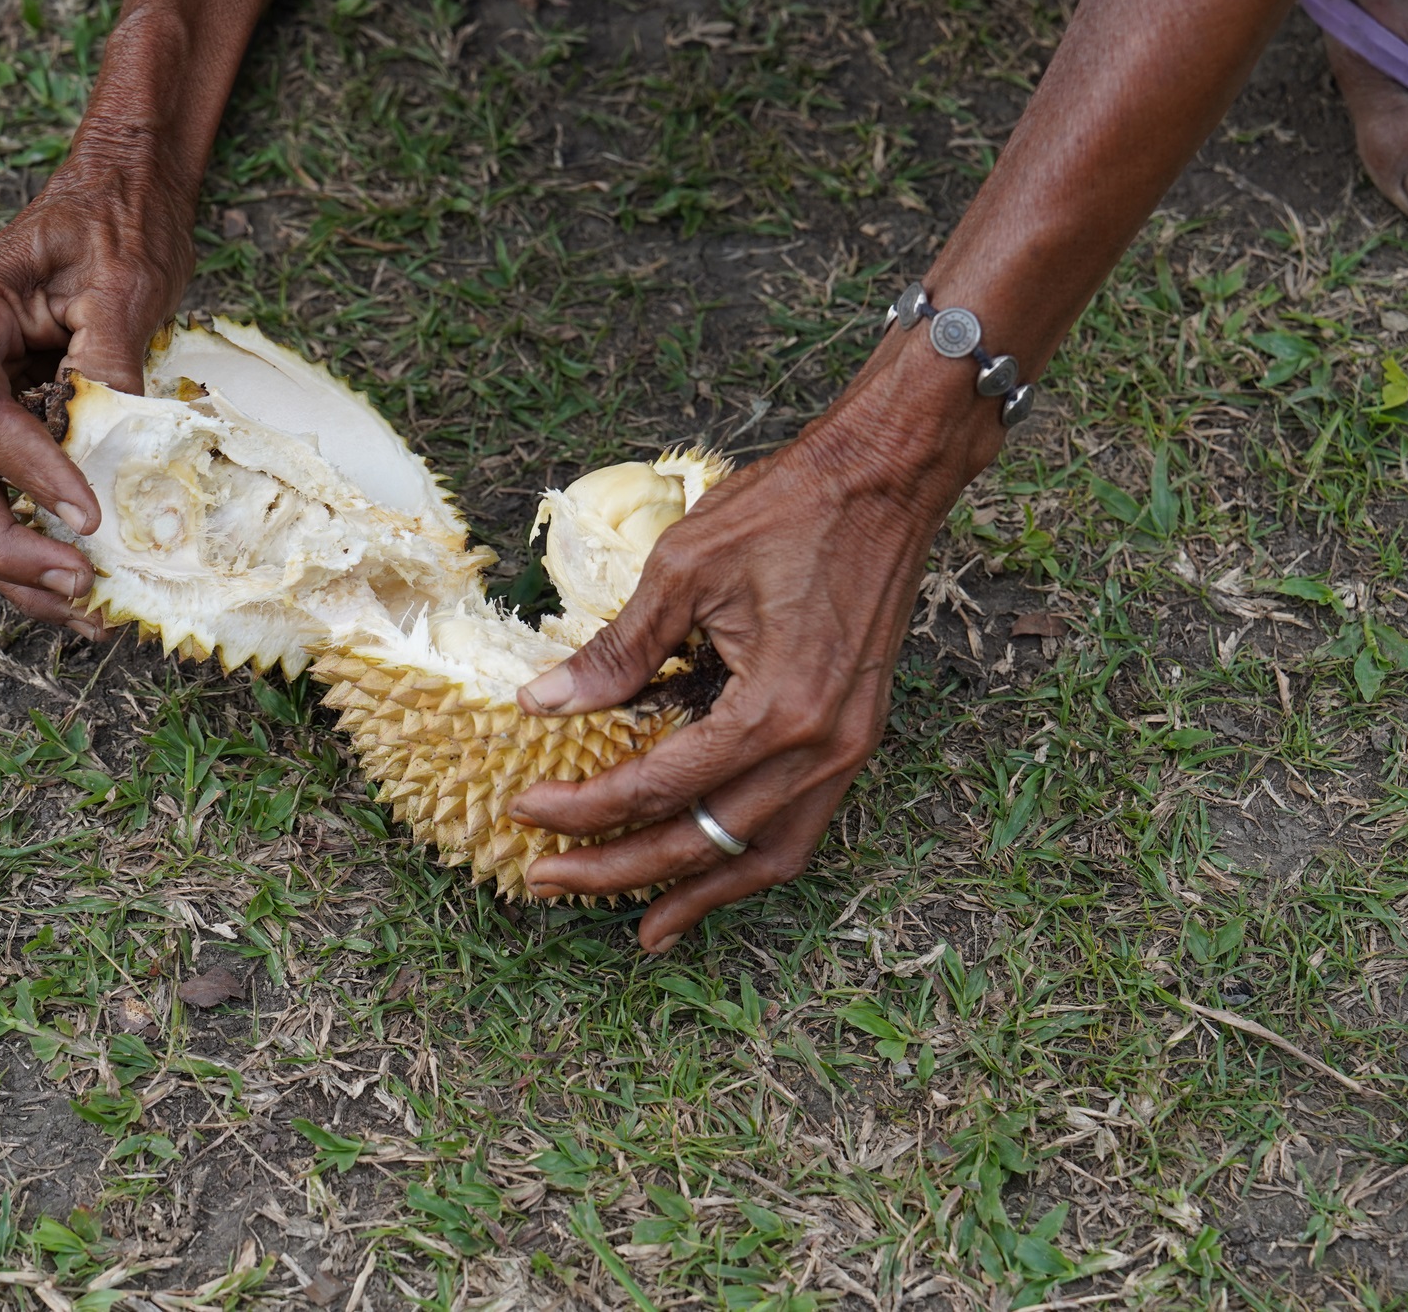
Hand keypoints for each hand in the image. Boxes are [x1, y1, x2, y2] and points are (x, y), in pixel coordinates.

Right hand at [0, 126, 196, 635]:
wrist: (116, 195)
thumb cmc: (117, 224)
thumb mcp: (124, 285)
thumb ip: (109, 368)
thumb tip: (118, 464)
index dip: (27, 473)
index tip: (89, 517)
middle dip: (6, 543)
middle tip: (77, 584)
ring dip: (16, 563)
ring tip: (84, 612)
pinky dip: (32, 543)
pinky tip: (79, 590)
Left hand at [507, 349, 998, 948]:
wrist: (886, 480)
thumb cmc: (790, 509)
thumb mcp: (684, 568)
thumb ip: (618, 649)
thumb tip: (543, 704)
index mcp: (774, 706)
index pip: (657, 784)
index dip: (582, 807)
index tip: (522, 808)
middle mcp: (820, 747)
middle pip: (704, 841)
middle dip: (619, 871)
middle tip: (546, 881)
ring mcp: (846, 749)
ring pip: (766, 857)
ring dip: (697, 892)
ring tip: (640, 926)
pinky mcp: (855, 738)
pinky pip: (800, 828)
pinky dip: (751, 862)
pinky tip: (711, 872)